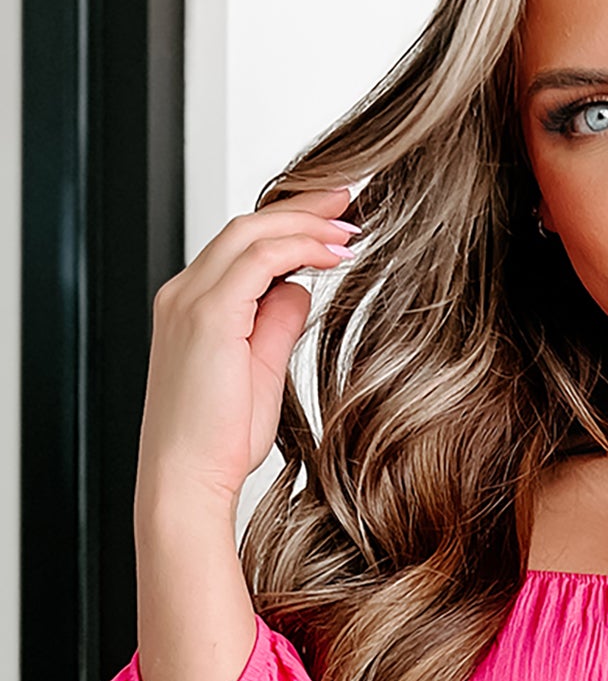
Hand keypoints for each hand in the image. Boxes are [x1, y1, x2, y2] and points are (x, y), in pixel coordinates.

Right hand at [135, 184, 361, 515]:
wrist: (186, 480)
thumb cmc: (218, 442)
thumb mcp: (260, 372)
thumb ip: (275, 325)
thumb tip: (299, 290)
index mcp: (193, 307)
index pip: (242, 246)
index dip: (290, 226)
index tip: (333, 221)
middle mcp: (184, 294)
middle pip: (246, 226)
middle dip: (301, 208)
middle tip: (348, 200)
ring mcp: (190, 301)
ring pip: (250, 233)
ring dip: (305, 223)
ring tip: (349, 225)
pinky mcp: (206, 315)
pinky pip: (257, 260)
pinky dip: (299, 247)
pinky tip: (333, 253)